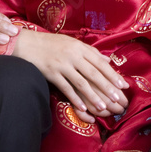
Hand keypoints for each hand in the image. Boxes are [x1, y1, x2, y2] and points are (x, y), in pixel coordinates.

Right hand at [13, 30, 128, 122]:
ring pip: (81, 82)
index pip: (100, 62)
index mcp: (79, 47)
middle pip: (93, 73)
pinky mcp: (52, 73)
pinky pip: (65, 88)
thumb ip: (90, 52)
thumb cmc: (51, 44)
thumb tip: (108, 60)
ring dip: (93, 96)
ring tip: (103, 107)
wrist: (27, 43)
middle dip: (107, 87)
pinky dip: (75, 98)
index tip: (123, 85)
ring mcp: (62, 64)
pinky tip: (82, 108)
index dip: (112, 74)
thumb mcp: (72, 43)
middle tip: (118, 99)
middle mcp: (73, 55)